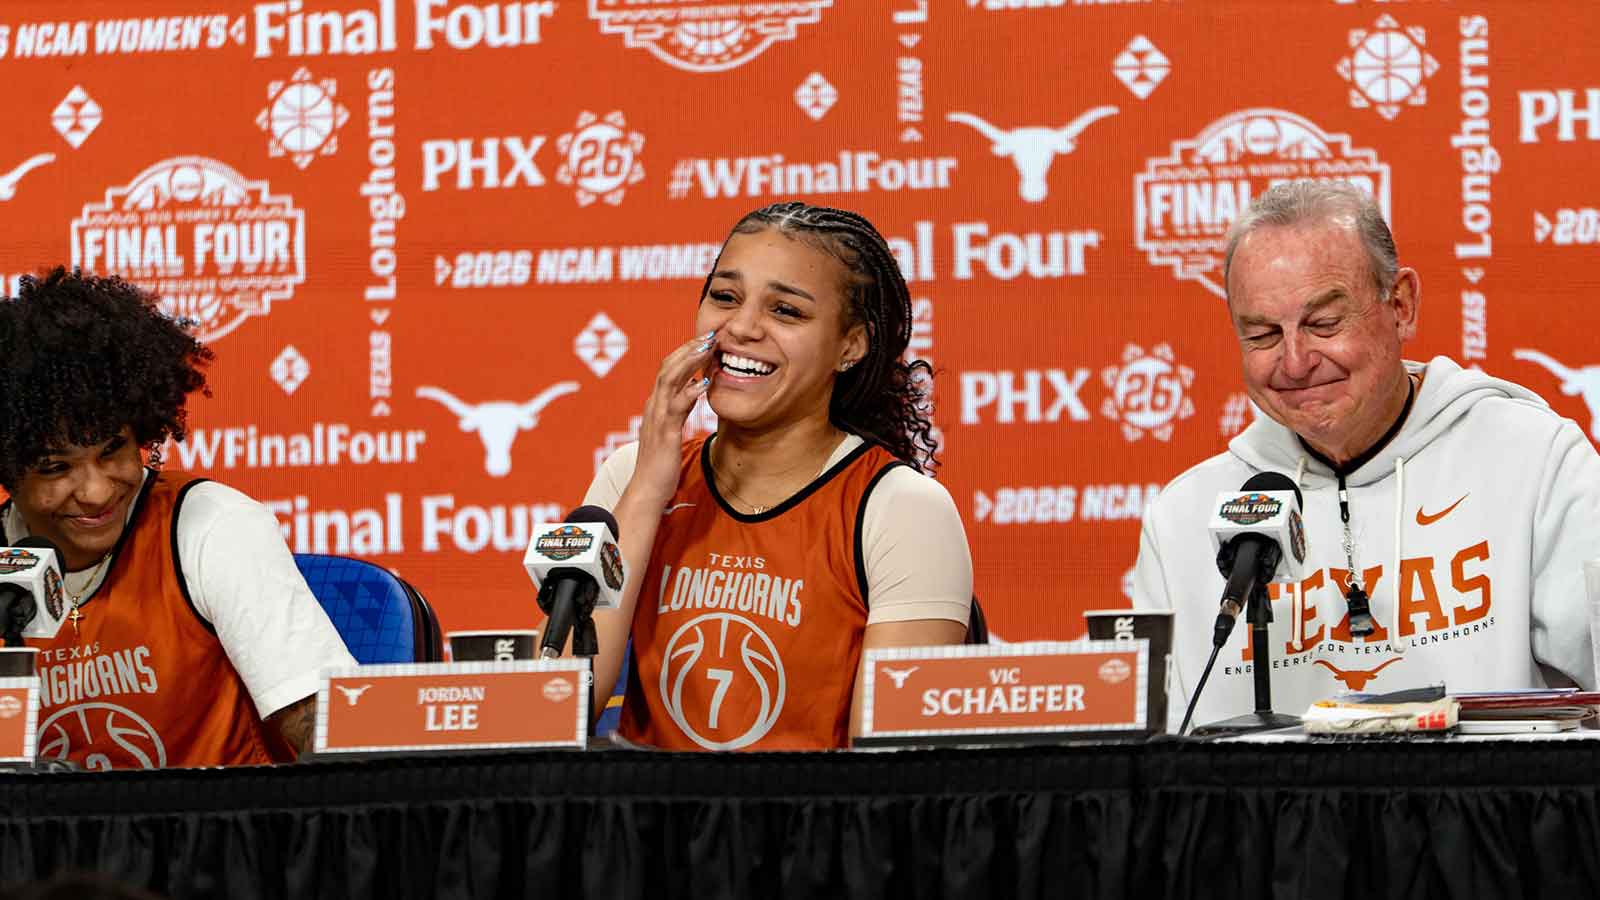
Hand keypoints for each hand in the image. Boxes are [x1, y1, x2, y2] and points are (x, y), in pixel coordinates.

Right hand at [632, 329, 716, 505]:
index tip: (705, 340)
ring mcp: (658, 418)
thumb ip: (680, 407)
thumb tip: (694, 388)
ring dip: (689, 362)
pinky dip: (690, 392)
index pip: (668, 369)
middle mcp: (654, 406)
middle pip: (667, 367)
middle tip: (709, 335)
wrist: (647, 489)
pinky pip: (677, 407)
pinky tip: (705, 382)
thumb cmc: (661, 462)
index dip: (685, 352)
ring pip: (669, 380)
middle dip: (688, 349)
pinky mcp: (665, 432)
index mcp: (656, 405)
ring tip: (707, 348)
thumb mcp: (671, 428)